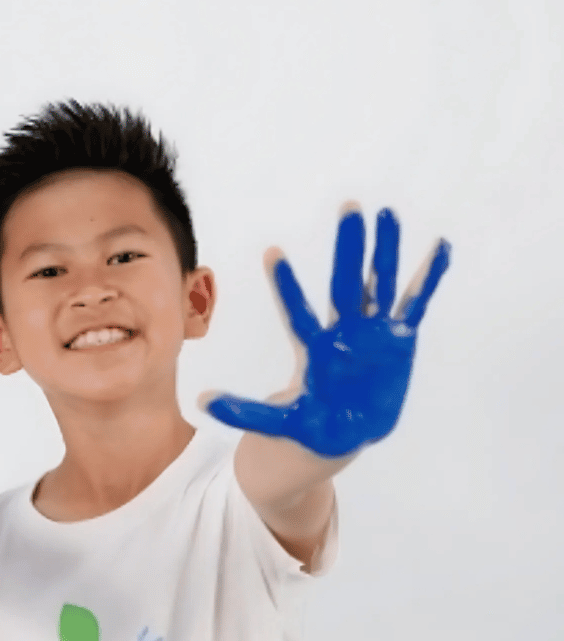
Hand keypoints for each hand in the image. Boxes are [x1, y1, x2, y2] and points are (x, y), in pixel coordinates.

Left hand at [202, 204, 450, 456]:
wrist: (343, 435)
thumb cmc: (309, 426)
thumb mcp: (276, 422)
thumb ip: (245, 411)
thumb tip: (201, 402)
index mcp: (314, 349)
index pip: (297, 311)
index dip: (285, 284)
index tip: (271, 252)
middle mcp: (343, 332)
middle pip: (346, 283)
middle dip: (349, 247)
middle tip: (349, 206)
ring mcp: (373, 332)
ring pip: (381, 284)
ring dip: (385, 251)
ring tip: (387, 214)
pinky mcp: (398, 340)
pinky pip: (414, 304)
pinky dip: (426, 278)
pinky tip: (438, 246)